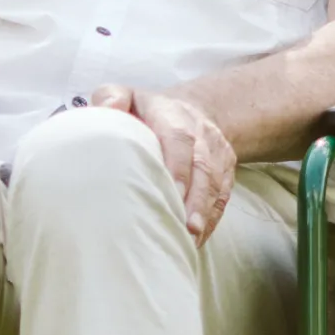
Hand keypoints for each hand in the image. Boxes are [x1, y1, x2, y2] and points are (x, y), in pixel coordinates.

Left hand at [89, 84, 234, 243]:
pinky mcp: (226, 168)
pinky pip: (223, 195)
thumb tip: (108, 109)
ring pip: (216, 183)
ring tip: (191, 239)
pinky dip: (212, 218)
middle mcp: (200, 132)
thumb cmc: (147, 111)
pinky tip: (199, 238)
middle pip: (202, 166)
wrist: (189, 110)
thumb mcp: (126, 96)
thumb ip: (112, 98)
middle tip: (185, 227)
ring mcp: (216, 151)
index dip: (178, 166)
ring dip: (204, 213)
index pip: (179, 138)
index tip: (172, 193)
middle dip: (195, 198)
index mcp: (172, 114)